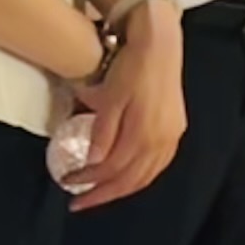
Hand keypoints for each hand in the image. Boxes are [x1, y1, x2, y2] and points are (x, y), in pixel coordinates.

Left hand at [64, 5, 185, 208]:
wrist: (160, 44)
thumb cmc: (131, 66)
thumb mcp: (110, 96)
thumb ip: (104, 131)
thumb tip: (94, 162)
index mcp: (143, 132)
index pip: (112, 168)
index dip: (89, 179)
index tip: (67, 181)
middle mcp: (161, 140)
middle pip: (130, 180)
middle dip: (102, 193)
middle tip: (79, 200)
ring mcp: (171, 136)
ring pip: (146, 176)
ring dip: (122, 189)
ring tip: (100, 193)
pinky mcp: (176, 130)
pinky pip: (158, 165)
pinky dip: (140, 177)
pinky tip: (128, 177)